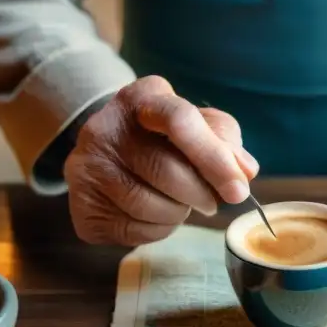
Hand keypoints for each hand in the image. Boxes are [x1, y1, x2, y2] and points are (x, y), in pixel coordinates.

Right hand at [64, 76, 257, 245]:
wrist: (110, 152)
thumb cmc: (167, 138)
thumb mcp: (199, 126)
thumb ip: (225, 142)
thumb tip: (245, 170)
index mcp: (141, 97)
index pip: (179, 119)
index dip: (213, 158)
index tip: (239, 189)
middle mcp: (104, 126)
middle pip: (166, 170)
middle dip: (201, 194)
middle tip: (212, 201)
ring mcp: (86, 165)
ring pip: (149, 205)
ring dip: (179, 214)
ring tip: (180, 203)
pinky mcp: (81, 202)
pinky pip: (132, 229)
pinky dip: (157, 230)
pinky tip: (155, 214)